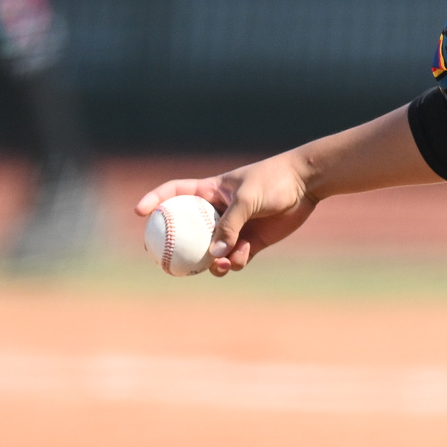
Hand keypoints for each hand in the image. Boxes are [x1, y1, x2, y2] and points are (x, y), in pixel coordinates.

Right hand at [136, 155, 315, 277]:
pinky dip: (235, 261)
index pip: (174, 192)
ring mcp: (234, 227)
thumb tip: (215, 253)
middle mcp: (218, 210)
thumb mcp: (247, 199)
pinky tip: (239, 259)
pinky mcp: (252, 241)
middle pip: (188, 230)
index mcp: (210, 190)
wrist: (306, 185)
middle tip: (165, 262)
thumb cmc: (273, 181)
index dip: (155, 200)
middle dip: (176, 247)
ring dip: (211, 261)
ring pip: (212, 250)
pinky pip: (235, 257)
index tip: (139, 213)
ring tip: (217, 265)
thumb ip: (230, 224)